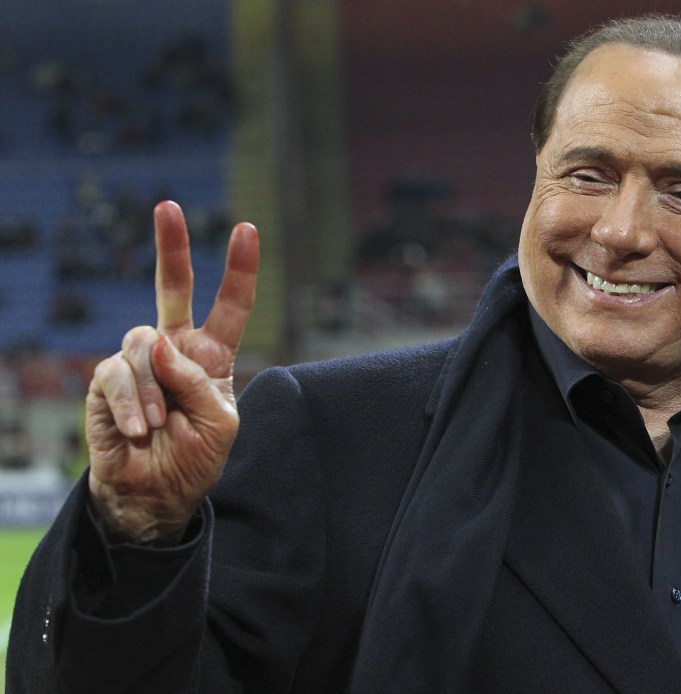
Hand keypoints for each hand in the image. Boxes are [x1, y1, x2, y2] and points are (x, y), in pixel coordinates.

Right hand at [85, 201, 258, 544]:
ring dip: (154, 391)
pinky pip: (116, 374)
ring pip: (143, 345)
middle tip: (168, 206)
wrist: (156, 494)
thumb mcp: (219, 423)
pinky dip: (131, 404)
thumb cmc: (194, 457)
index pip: (230, 307)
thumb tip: (158, 343)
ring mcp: (139, 363)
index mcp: (211, 356)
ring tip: (159, 426)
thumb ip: (197, 381)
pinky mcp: (106, 381)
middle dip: (172, 247)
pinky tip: (140, 429)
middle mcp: (174, 350)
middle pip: (172, 289)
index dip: (238, 271)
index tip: (246, 229)